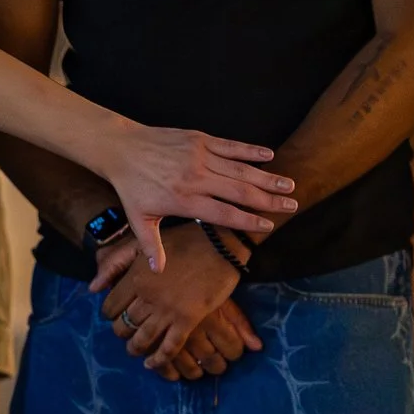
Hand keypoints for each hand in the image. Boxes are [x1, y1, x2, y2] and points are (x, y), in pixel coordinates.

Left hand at [89, 121, 294, 271]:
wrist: (121, 148)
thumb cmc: (131, 186)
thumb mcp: (139, 219)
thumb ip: (151, 246)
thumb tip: (158, 273)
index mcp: (185, 200)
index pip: (224, 213)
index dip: (249, 220)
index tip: (269, 225)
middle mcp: (196, 178)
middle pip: (240, 192)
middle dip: (269, 200)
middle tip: (292, 206)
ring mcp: (200, 157)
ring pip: (241, 169)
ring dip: (267, 178)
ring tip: (289, 185)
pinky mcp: (200, 140)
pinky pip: (230, 146)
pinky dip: (251, 151)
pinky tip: (270, 155)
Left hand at [98, 227, 248, 377]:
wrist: (220, 243)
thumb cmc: (183, 239)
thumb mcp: (142, 243)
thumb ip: (115, 263)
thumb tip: (92, 288)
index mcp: (135, 277)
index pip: (111, 305)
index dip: (109, 313)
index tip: (113, 315)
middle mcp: (148, 297)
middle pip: (125, 324)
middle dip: (121, 331)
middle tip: (124, 333)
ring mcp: (168, 310)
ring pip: (144, 338)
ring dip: (136, 348)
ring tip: (134, 350)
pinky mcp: (189, 319)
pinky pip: (170, 346)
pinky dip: (159, 358)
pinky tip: (153, 364)